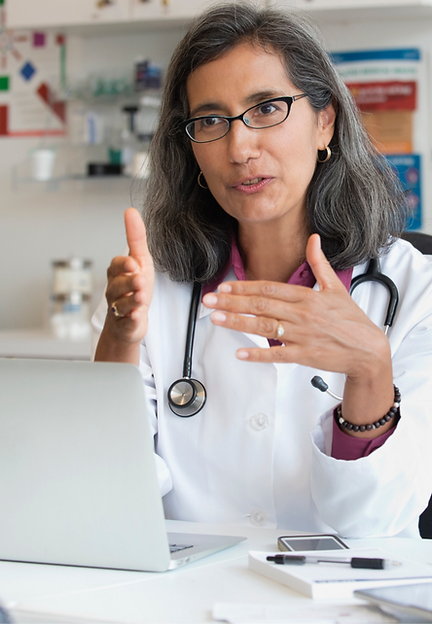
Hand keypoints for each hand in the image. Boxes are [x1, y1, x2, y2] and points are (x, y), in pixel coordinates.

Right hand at [101, 207, 153, 347]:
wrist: (128, 321)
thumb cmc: (134, 288)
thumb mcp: (140, 260)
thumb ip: (136, 238)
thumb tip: (131, 211)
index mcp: (118, 273)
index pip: (116, 265)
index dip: (124, 265)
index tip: (134, 264)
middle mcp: (115, 290)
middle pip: (117, 285)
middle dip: (128, 283)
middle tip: (139, 281)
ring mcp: (118, 309)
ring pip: (121, 304)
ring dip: (131, 301)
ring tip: (141, 297)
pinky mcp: (125, 325)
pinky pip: (126, 322)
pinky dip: (131, 319)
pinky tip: (136, 316)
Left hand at [202, 234, 393, 432]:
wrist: (368, 350)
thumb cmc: (351, 320)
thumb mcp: (335, 287)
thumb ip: (319, 263)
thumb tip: (314, 239)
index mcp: (307, 297)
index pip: (269, 289)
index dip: (244, 287)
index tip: (224, 287)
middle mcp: (302, 314)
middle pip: (261, 305)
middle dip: (232, 302)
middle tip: (210, 301)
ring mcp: (303, 335)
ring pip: (265, 327)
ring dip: (239, 322)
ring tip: (217, 319)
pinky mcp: (305, 355)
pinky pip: (278, 355)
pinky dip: (259, 354)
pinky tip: (241, 352)